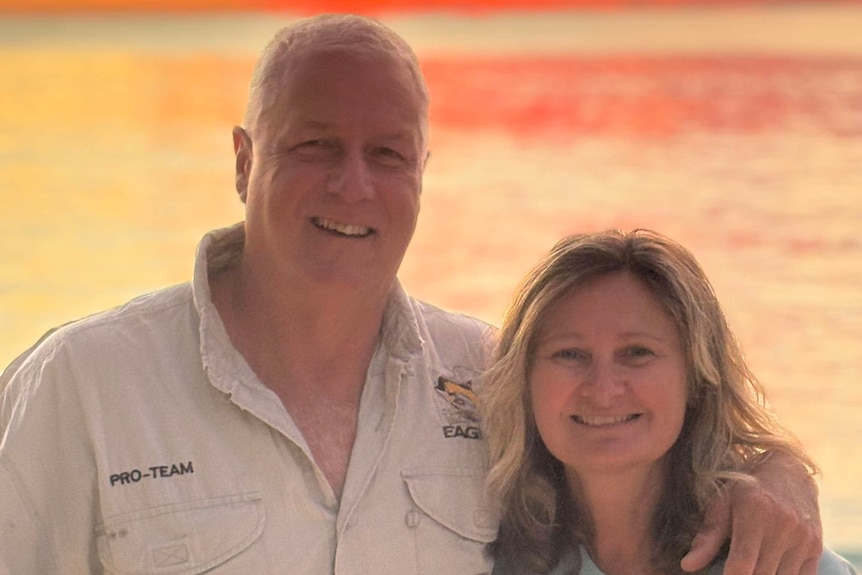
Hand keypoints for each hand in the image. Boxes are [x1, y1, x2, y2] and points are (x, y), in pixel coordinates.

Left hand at [680, 456, 821, 574]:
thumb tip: (687, 565)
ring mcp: (803, 538)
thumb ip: (708, 535)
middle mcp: (783, 525)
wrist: (788, 471)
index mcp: (755, 512)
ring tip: (750, 566)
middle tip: (734, 569)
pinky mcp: (815, 547)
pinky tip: (768, 569)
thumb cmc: (746, 488)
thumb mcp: (722, 503)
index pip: (742, 564)